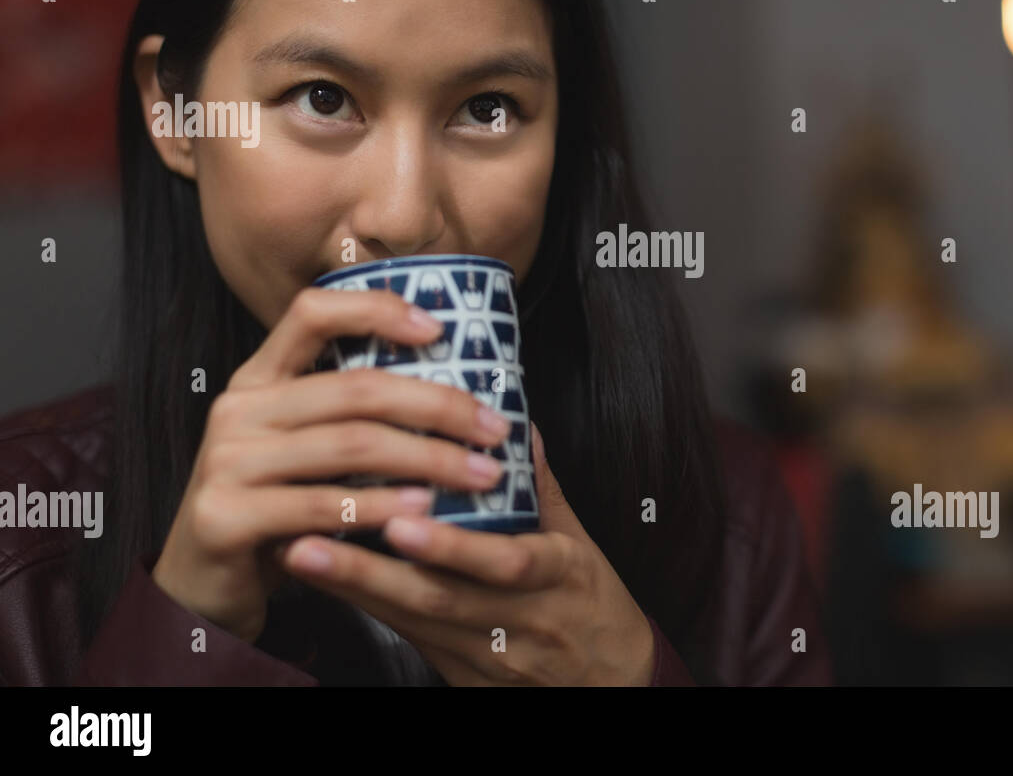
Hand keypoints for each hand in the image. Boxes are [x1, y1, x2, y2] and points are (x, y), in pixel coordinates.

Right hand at [151, 286, 510, 642]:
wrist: (201, 588)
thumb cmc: (274, 509)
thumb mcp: (302, 447)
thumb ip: (347, 413)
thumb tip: (452, 384)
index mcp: (258, 378)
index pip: (312, 311)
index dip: (376, 309)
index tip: (439, 329)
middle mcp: (238, 409)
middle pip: (356, 388)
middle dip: (438, 405)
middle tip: (494, 428)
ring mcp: (226, 462)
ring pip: (351, 444)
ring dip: (429, 459)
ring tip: (481, 474)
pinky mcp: (225, 516)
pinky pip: (322, 504)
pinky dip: (382, 506)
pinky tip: (426, 510)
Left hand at [278, 424, 656, 685]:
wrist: (612, 685)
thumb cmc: (594, 605)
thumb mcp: (582, 544)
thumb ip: (544, 488)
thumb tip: (519, 426)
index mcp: (559, 576)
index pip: (507, 562)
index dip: (452, 547)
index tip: (401, 521)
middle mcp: (522, 621)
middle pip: (441, 600)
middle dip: (371, 572)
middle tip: (308, 541)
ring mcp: (491, 658)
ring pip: (415, 624)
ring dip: (356, 589)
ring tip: (301, 557)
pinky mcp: (465, 679)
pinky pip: (411, 641)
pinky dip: (369, 610)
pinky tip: (330, 584)